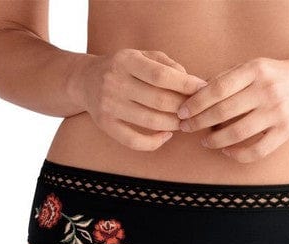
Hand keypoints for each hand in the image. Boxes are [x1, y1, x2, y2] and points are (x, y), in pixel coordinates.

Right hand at [80, 48, 207, 150]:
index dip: (186, 85)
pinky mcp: (106, 125)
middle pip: (159, 101)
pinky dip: (155, 142)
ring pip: (151, 121)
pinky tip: (166, 135)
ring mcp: (109, 106)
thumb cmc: (124, 68)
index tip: (203, 89)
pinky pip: (135, 141)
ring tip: (183, 121)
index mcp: (126, 60)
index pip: (161, 75)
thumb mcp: (142, 56)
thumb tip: (192, 83)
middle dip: (183, 107)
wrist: (85, 80)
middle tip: (195, 110)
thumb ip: (167, 65)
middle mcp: (115, 82)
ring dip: (174, 124)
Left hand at [175, 55, 288, 162]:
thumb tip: (196, 94)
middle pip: (223, 111)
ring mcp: (277, 112)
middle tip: (186, 128)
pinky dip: (238, 154)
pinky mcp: (286, 131)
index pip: (217, 88)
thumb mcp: (253, 66)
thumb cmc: (276, 76)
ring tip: (205, 141)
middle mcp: (266, 90)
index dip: (196, 103)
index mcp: (254, 70)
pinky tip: (227, 152)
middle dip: (199, 122)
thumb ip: (228, 78)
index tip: (182, 112)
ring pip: (237, 133)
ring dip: (216, 140)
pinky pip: (257, 150)